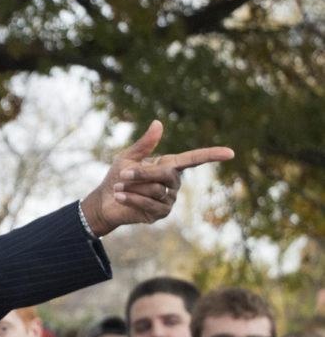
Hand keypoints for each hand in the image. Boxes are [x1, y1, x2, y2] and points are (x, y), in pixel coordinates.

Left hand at [81, 120, 233, 236]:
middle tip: (122, 173)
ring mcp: (169, 200)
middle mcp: (174, 183)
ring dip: (133, 187)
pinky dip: (131, 198)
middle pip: (166, 175)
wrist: (106, 201)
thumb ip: (144, 144)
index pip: (194, 159)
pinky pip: (148, 204)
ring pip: (156, 190)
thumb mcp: (128, 157)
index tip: (230, 153)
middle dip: (142, 174)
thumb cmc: (118, 177)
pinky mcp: (160, 214)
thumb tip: (158, 122)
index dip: (212, 155)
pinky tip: (120, 196)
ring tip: (119, 186)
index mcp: (170, 166)